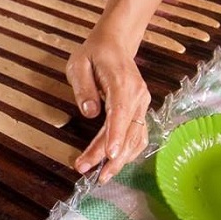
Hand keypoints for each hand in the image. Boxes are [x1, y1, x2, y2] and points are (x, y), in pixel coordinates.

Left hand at [66, 29, 150, 183]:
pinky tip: (114, 164)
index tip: (110, 155)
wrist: (114, 43)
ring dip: (120, 160)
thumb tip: (89, 113)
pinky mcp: (140, 109)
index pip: (121, 113)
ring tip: (100, 176)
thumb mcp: (79, 64)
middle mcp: (138, 95)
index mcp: (122, 83)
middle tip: (92, 174)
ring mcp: (142, 103)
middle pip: (128, 131)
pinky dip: (128, 152)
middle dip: (111, 157)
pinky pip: (137, 134)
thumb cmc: (94, 53)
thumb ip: (84, 88)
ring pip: (135, 137)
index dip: (115, 136)